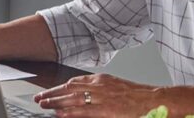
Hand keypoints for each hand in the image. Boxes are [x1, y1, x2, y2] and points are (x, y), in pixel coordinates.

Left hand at [33, 73, 157, 116]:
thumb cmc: (138, 96)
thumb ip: (99, 89)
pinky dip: (69, 112)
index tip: (49, 91)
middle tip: (39, 98)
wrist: (154, 99)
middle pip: (69, 88)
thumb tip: (82, 93)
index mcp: (101, 79)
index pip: (73, 81)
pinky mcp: (105, 110)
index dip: (58, 87)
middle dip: (52, 93)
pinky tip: (59, 114)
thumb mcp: (115, 87)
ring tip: (44, 105)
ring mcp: (101, 98)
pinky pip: (83, 111)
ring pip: (72, 99)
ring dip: (56, 102)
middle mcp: (98, 86)